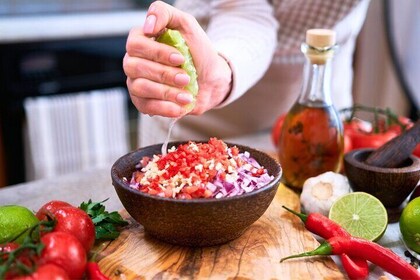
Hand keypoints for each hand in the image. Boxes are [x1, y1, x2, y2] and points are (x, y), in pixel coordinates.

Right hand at [123, 1, 231, 117]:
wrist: (211, 79)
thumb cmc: (197, 51)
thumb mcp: (186, 24)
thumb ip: (164, 14)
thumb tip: (148, 26)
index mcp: (141, 40)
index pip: (135, 44)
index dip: (157, 53)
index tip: (180, 58)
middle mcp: (134, 61)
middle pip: (135, 67)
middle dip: (164, 74)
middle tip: (186, 78)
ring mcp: (136, 82)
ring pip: (140, 88)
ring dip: (166, 92)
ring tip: (186, 95)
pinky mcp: (143, 102)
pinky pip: (145, 107)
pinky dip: (164, 108)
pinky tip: (179, 106)